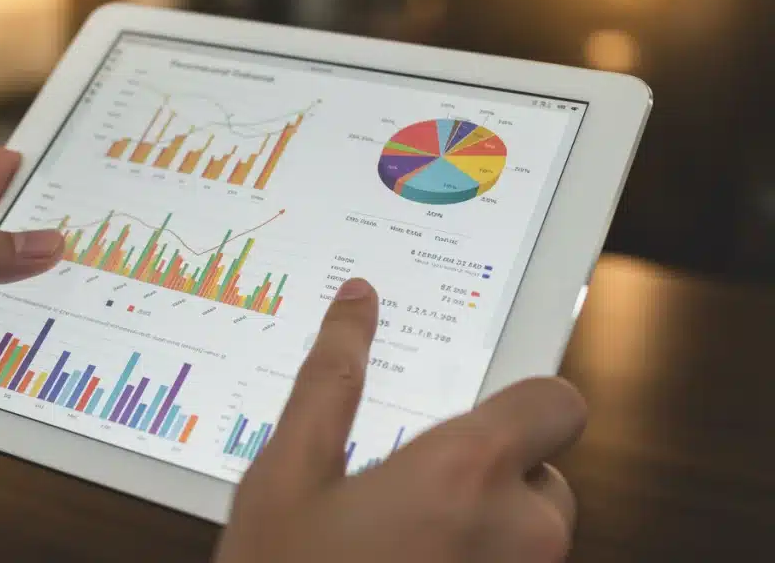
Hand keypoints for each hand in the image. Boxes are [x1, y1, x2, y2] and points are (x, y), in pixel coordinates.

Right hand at [215, 278, 587, 562]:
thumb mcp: (286, 475)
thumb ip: (330, 380)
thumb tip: (355, 305)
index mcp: (465, 474)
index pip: (558, 402)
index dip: (520, 398)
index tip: (470, 412)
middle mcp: (516, 534)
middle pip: (546, 470)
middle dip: (491, 472)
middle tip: (410, 487)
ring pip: (533, 533)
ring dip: (485, 527)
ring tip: (398, 539)